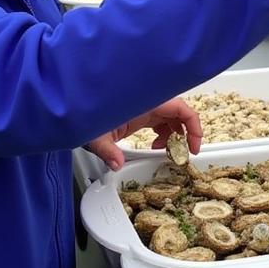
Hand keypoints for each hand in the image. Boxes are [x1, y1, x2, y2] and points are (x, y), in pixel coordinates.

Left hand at [86, 97, 202, 170]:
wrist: (74, 108)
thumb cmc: (83, 115)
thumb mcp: (95, 136)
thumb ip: (107, 150)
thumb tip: (116, 164)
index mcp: (143, 104)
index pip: (179, 107)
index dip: (193, 125)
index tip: (194, 146)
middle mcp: (146, 104)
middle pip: (178, 112)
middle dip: (186, 133)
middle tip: (185, 153)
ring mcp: (143, 108)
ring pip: (170, 117)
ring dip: (173, 135)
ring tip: (165, 151)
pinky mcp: (138, 113)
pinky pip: (159, 120)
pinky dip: (163, 134)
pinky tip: (154, 146)